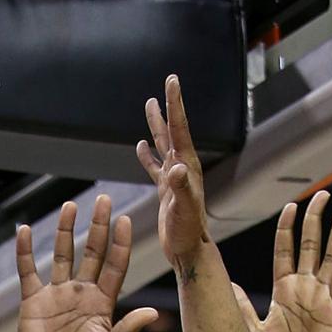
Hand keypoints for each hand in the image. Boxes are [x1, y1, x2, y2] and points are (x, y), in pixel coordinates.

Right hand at [16, 195, 158, 331]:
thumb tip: (152, 313)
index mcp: (102, 304)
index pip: (115, 266)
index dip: (120, 243)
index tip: (125, 219)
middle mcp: (81, 294)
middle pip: (92, 252)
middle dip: (98, 226)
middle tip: (103, 200)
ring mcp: (57, 296)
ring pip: (62, 255)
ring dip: (65, 231)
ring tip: (70, 206)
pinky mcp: (33, 303)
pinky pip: (28, 272)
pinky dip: (25, 252)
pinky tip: (24, 231)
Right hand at [136, 75, 208, 274]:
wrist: (189, 250)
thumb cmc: (189, 232)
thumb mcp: (184, 208)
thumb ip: (180, 187)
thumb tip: (175, 167)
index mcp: (187, 166)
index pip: (179, 128)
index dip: (174, 103)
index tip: (171, 80)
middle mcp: (182, 168)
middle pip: (173, 130)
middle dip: (168, 107)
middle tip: (166, 83)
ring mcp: (174, 178)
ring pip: (163, 145)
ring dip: (157, 126)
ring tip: (150, 105)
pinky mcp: (166, 191)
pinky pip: (154, 167)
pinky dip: (147, 155)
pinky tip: (141, 146)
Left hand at [234, 192, 331, 331]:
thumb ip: (241, 308)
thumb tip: (224, 285)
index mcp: (284, 292)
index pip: (285, 252)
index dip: (288, 229)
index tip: (291, 206)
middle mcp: (304, 290)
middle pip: (311, 246)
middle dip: (316, 220)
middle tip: (323, 195)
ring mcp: (322, 298)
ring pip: (331, 257)